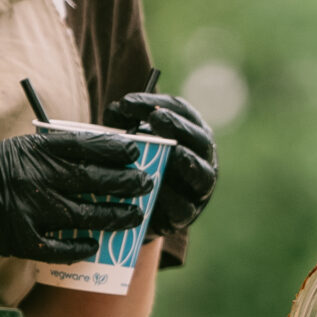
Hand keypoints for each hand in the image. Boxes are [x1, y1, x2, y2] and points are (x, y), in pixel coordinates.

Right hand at [0, 127, 148, 263]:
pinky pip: (61, 246)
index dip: (114, 148)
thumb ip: (41, 155)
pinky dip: (81, 247)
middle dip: (125, 182)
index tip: (135, 150)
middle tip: (146, 184)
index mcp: (29, 149)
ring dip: (114, 216)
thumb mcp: (5, 151)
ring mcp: (27, 209)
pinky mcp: (18, 239)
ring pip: (84, 214)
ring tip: (134, 216)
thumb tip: (83, 158)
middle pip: (93, 179)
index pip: (84, 145)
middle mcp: (32, 176)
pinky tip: (95, 245)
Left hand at [103, 89, 215, 236]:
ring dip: (188, 162)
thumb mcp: (135, 139)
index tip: (129, 102)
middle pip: (199, 139)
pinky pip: (184, 207)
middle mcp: (202, 157)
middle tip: (156, 118)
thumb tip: (114, 111)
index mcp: (191, 132)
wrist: (142, 207)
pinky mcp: (186, 215)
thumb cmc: (141, 162)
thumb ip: (126, 123)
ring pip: (201, 174)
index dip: (158, 104)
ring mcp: (198, 188)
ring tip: (175, 152)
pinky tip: (160, 188)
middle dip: (179, 127)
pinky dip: (174, 198)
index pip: (181, 111)